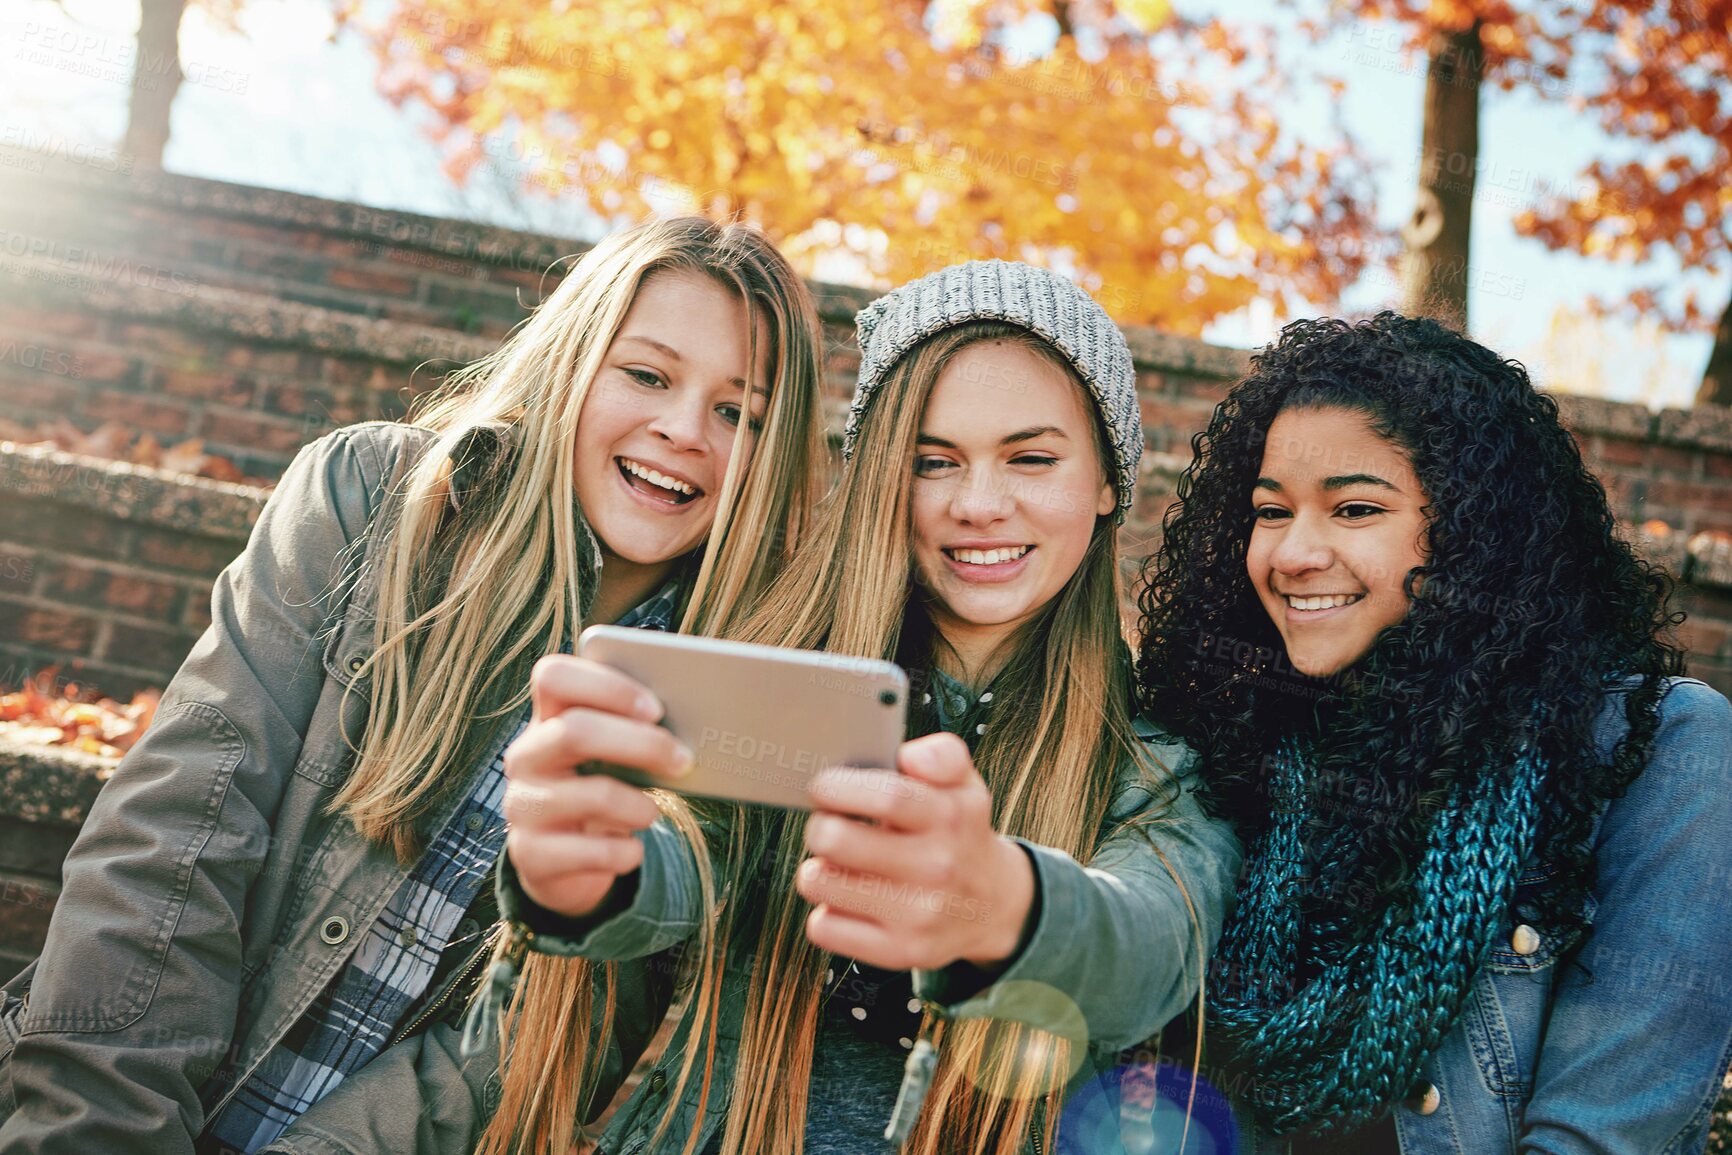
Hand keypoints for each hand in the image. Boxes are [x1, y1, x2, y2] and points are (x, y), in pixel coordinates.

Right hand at [502, 654, 693, 917]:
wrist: (565, 862)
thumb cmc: (603, 791)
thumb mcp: (613, 759)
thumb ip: (636, 734)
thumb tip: (697, 731)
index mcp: (546, 719)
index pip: (554, 676)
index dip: (608, 687)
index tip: (656, 709)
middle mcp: (526, 757)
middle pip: (575, 730)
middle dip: (641, 744)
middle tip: (683, 760)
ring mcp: (522, 806)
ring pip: (592, 795)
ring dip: (639, 805)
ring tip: (652, 812)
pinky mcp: (530, 855)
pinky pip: (592, 853)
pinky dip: (626, 852)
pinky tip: (631, 850)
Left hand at [796, 731, 1034, 971]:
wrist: (993, 905)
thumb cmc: (960, 834)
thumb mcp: (964, 786)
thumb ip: (942, 756)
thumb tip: (912, 758)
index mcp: (949, 818)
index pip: (886, 796)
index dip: (839, 787)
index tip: (824, 787)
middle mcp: (937, 868)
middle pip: (838, 840)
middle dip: (818, 826)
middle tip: (826, 825)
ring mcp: (918, 915)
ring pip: (821, 883)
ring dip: (816, 868)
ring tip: (837, 864)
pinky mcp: (900, 951)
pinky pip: (825, 928)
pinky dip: (824, 912)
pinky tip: (847, 900)